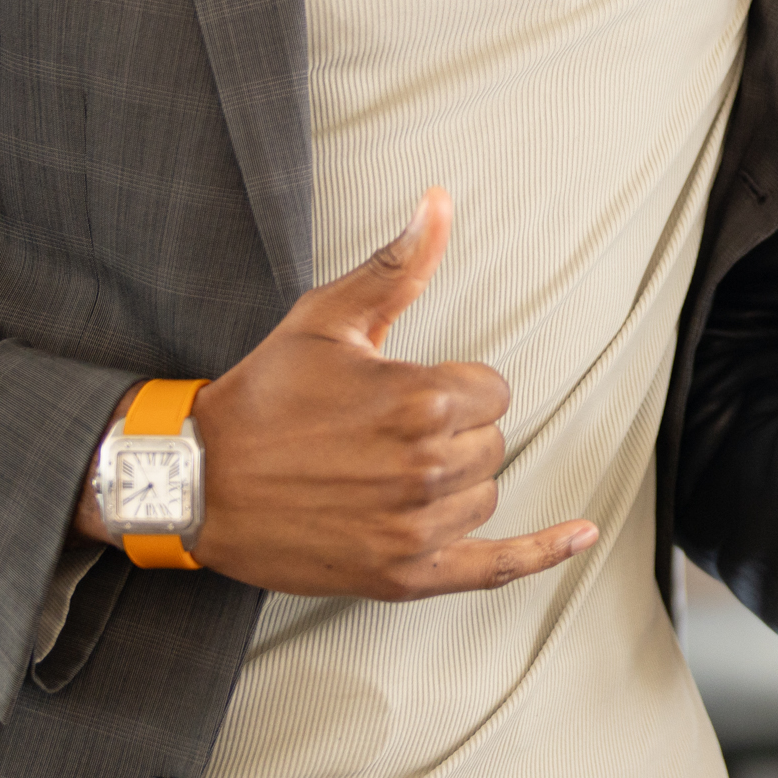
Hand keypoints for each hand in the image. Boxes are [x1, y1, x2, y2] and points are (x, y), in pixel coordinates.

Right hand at [86, 187, 596, 599]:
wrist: (197, 483)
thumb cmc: (262, 398)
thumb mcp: (327, 319)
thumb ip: (397, 266)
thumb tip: (439, 203)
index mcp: (420, 400)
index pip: (492, 392)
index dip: (455, 389)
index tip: (405, 393)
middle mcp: (427, 466)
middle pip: (491, 444)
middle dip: (452, 434)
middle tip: (383, 433)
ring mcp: (415, 526)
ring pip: (485, 495)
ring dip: (455, 483)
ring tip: (386, 471)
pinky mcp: (403, 573)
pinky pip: (494, 567)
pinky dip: (541, 552)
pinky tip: (580, 536)